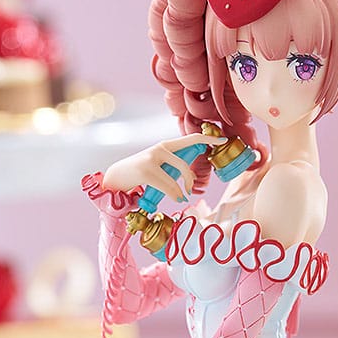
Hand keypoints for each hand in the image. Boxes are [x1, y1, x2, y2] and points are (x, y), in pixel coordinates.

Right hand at [103, 133, 226, 202]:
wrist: (116, 177)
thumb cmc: (139, 172)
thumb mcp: (158, 165)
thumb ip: (173, 166)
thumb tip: (192, 176)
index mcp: (165, 146)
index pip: (190, 139)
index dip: (207, 140)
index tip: (222, 141)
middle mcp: (160, 148)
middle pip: (185, 165)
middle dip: (190, 180)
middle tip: (190, 189)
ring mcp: (152, 158)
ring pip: (176, 178)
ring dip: (180, 191)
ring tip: (179, 196)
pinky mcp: (147, 171)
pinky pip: (168, 186)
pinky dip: (174, 194)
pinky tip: (175, 198)